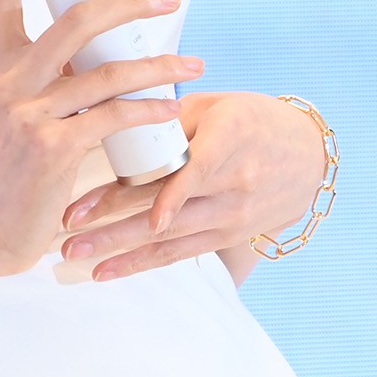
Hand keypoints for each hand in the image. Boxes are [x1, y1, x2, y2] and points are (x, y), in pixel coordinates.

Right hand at [0, 0, 204, 276]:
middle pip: (76, 20)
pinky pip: (113, 117)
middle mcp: (11, 78)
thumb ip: (47, 69)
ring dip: (159, 66)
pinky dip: (148, 111)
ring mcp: (31, 112)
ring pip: (107, 72)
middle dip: (128, 2)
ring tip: (193, 64)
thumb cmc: (6, 158)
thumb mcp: (12, 102)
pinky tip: (170, 111)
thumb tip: (97, 38)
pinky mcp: (54, 147)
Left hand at [59, 90, 324, 282]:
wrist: (309, 156)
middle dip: (111, 227)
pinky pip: (180, 253)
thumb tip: (108, 112)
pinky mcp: (229, 236)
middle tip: (67, 235)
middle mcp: (233, 184)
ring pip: (168, 239)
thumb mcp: (216, 104)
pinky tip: (107, 272)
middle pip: (164, 211)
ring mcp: (232, 215)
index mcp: (229, 137)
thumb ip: (169, 115)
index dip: (133, 193)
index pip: (179, 172)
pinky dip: (141, 264)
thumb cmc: (251, 119)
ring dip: (119, 251)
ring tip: (76, 256)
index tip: (89, 206)